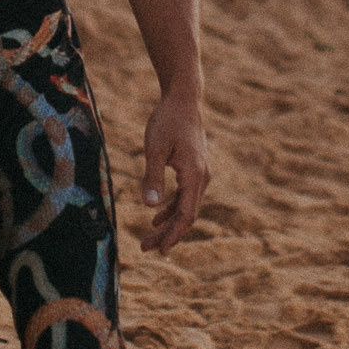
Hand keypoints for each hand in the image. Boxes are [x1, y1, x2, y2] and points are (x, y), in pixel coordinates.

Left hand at [137, 87, 207, 253]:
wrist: (183, 99)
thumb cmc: (167, 120)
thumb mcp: (155, 148)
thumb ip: (153, 177)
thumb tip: (150, 207)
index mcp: (194, 175)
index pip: (186, 214)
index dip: (173, 234)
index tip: (159, 249)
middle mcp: (202, 177)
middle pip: (187, 214)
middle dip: (168, 233)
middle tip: (146, 248)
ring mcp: (201, 173)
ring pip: (186, 206)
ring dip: (168, 222)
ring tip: (149, 236)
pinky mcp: (195, 168)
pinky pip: (185, 195)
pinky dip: (172, 207)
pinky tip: (157, 215)